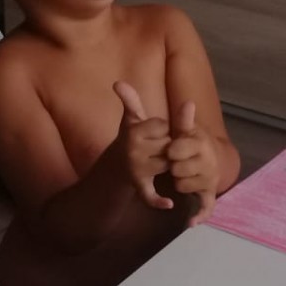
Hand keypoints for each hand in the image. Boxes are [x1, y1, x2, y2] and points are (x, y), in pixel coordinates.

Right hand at [113, 81, 173, 210]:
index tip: (156, 132)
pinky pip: (150, 194)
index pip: (164, 126)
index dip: (164, 129)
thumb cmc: (129, 139)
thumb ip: (130, 100)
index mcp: (134, 132)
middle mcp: (134, 150)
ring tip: (160, 161)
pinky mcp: (139, 186)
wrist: (116, 166)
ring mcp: (137, 169)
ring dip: (169, 164)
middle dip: (168, 147)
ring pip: (168, 165)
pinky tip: (169, 203)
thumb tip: (118, 82)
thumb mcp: (130, 119)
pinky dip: (159, 201)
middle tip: (159, 148)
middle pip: (169, 145)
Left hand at [167, 100, 219, 226]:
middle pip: (177, 170)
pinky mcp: (209, 193)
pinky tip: (190, 223)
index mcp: (201, 144)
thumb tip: (186, 101)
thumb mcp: (186, 129)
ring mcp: (210, 179)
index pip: (175, 149)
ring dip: (178, 182)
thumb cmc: (194, 142)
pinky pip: (205, 206)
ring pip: (182, 186)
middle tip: (176, 162)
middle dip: (172, 167)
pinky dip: (199, 215)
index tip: (171, 148)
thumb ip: (182, 119)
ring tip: (182, 174)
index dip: (169, 150)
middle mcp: (208, 162)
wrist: (214, 157)